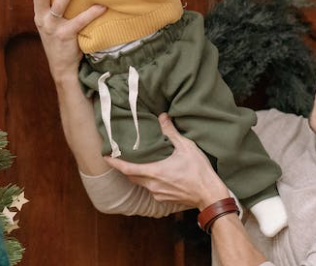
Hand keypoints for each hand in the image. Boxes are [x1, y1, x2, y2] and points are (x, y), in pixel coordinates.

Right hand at [26, 0, 104, 79]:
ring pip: (58, 6)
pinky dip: (90, 13)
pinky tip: (101, 6)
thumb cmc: (59, 41)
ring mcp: (52, 28)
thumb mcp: (51, 22)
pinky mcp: (64, 36)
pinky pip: (78, 22)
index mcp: (39, 13)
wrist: (61, 67)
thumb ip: (52, 6)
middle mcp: (42, 18)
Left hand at [105, 113, 229, 209]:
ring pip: (141, 183)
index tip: (105, 157)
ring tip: (135, 163)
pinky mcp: (165, 199)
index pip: (127, 169)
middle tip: (118, 157)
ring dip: (136, 174)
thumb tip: (162, 116)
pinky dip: (148, 181)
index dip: (114, 163)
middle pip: (131, 177)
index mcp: (154, 172)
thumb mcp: (186, 147)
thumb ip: (171, 132)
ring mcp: (158, 194)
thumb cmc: (199, 172)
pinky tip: (154, 173)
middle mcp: (152, 185)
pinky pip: (151, 189)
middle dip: (123, 167)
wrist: (211, 196)